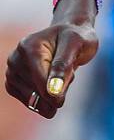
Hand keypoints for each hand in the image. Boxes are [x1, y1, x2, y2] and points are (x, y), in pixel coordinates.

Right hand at [5, 0, 98, 118]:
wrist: (68, 36)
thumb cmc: (75, 37)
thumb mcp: (76, 44)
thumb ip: (63, 66)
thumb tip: (53, 91)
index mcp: (29, 48)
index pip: (41, 83)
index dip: (59, 90)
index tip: (71, 79)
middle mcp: (15, 60)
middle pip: (39, 93)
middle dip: (59, 88)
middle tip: (66, 68)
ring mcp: (12, 73)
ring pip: (36, 101)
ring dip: (53, 94)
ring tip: (58, 74)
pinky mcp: (13, 84)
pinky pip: (32, 104)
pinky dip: (45, 98)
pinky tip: (51, 82)